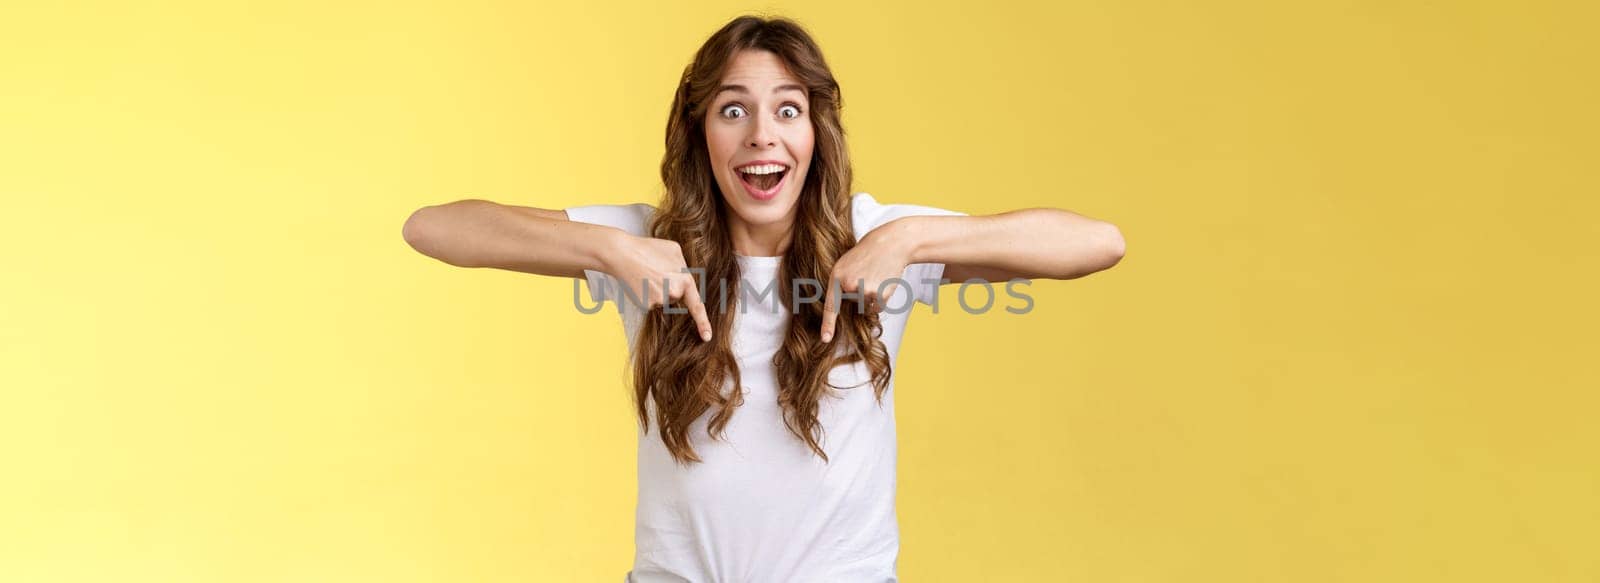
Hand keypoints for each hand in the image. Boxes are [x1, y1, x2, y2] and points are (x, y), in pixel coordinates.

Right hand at [601, 232, 711, 341]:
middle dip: (669, 286)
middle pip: (675, 296)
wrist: (622, 254)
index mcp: (684, 280)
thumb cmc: (647, 249)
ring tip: (647, 273)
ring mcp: (659, 300)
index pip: (697, 305)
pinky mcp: (645, 305)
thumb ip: (683, 266)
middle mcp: (673, 293)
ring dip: (657, 290)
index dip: (703, 323)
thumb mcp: (674, 250)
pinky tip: (640, 281)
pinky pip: (651, 302)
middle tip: (657, 271)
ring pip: (662, 299)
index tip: (707, 337)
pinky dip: (646, 294)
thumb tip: (684, 276)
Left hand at [819, 226, 916, 342]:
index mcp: (837, 276)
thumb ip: (841, 283)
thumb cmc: (868, 254)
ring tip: (876, 276)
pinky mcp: (880, 295)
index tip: (825, 339)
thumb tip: (843, 307)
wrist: (891, 243)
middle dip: (860, 294)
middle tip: (867, 274)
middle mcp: (849, 285)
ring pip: (866, 306)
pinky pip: (877, 307)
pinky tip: (883, 282)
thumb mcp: (846, 264)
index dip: (828, 324)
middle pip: (853, 304)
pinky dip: (881, 299)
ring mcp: (865, 290)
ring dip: (872, 297)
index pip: (830, 305)